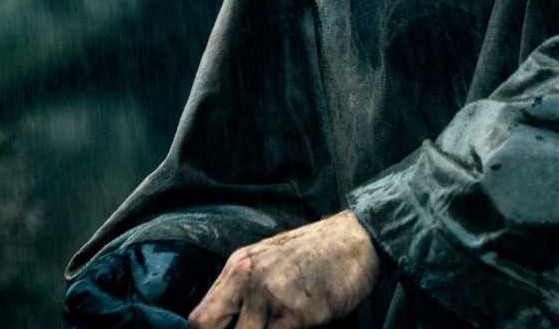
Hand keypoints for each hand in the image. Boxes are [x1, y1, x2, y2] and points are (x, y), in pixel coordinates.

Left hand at [187, 210, 380, 328]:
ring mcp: (270, 295)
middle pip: (208, 328)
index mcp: (239, 266)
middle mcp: (248, 279)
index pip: (198, 319)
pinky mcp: (296, 313)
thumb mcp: (271, 260)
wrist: (360, 238)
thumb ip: (246, 289)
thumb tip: (228, 323)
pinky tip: (298, 325)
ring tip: (281, 324)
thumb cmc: (319, 251)